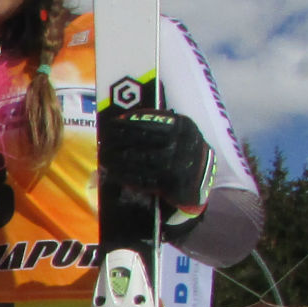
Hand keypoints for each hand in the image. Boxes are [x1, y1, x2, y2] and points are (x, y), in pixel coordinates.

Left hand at [99, 106, 214, 217]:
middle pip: (144, 140)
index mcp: (183, 126)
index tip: (113, 123)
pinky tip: (115, 172)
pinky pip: (145, 179)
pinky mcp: (173, 184)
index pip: (152, 121)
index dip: (129, 123)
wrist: (203, 178)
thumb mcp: (180, 132)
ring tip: (105, 157)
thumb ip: (160, 124)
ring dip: (119, 159)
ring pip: (142, 160)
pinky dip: (127, 176)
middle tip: (104, 142)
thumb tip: (124, 121)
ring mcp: (178, 165)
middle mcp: (182, 144)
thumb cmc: (184, 150)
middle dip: (120, 140)